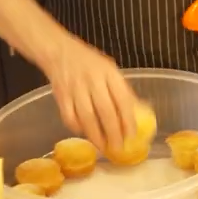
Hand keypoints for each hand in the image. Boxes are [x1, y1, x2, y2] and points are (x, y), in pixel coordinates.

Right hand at [35, 31, 135, 151]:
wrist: (59, 51)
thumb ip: (121, 88)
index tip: (132, 135)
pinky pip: (69, 117)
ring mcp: (75, 88)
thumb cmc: (89, 62)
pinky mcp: (61, 96)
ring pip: (87, 117)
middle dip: (113, 132)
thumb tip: (137, 111)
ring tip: (104, 147)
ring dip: (96, 135)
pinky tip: (85, 134)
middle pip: (105, 110)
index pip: (122, 99)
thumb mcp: (110, 69)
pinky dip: (77, 128)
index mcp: (109, 72)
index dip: (128, 119)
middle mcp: (93, 80)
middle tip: (119, 147)